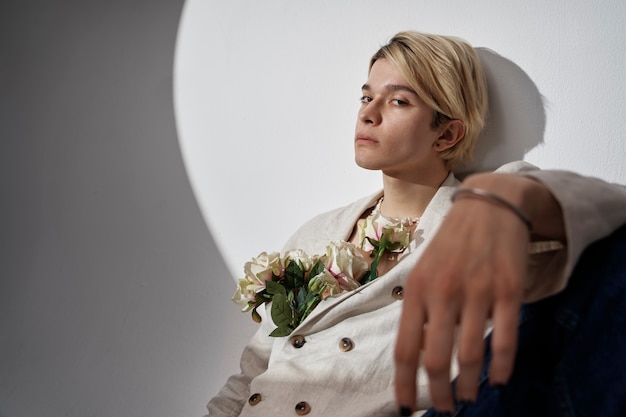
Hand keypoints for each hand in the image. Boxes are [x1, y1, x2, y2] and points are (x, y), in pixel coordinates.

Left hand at [394, 173, 563, 413]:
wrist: (489, 205)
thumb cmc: (451, 243)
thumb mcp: (423, 270)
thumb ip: (418, 309)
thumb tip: (416, 355)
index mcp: (416, 289)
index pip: (405, 348)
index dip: (404, 383)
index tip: (407, 406)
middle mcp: (443, 292)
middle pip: (437, 360)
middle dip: (439, 394)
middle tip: (444, 409)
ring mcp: (477, 291)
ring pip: (470, 356)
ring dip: (469, 386)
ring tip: (467, 398)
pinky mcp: (508, 289)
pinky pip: (506, 339)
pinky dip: (503, 367)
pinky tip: (499, 380)